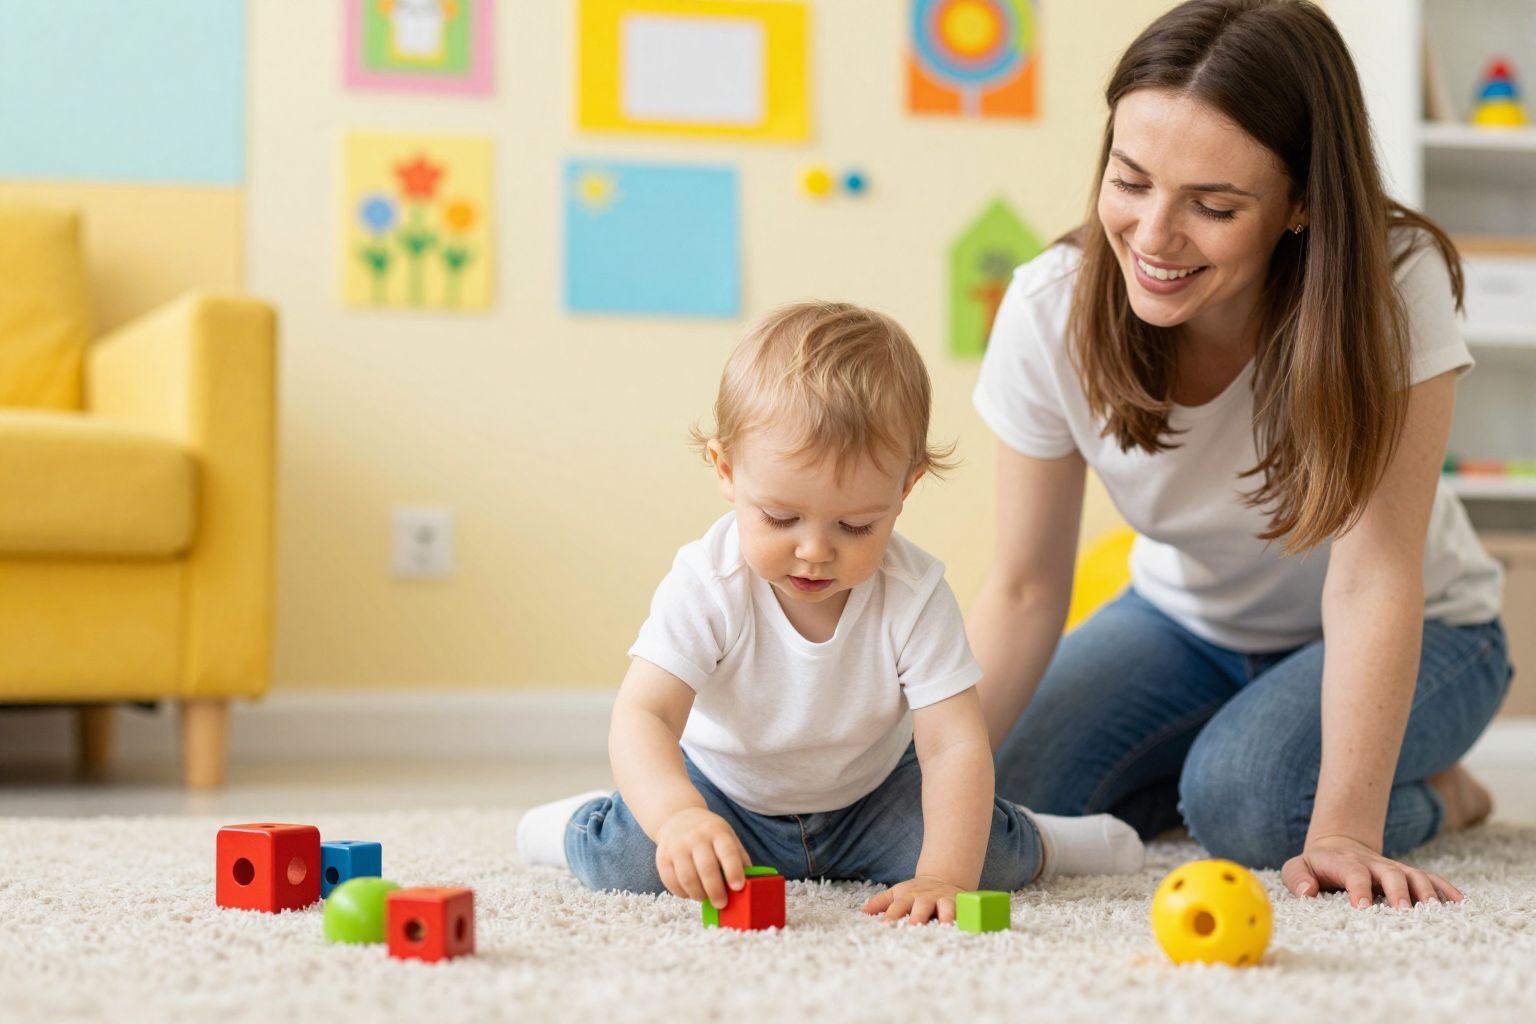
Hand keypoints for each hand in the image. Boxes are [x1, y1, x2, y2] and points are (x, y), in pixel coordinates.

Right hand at [653, 807, 751, 908]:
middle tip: (721, 904)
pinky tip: (690, 893)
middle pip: (706, 868)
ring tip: (704, 898)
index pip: (727, 852)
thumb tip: (750, 883)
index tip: (738, 887)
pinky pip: (671, 881)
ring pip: (687, 878)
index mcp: (717, 831)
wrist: (677, 817)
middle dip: (715, 890)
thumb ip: (738, 857)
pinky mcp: (662, 857)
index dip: (733, 871)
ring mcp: (676, 846)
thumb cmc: (709, 833)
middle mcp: (696, 837)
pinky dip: (682, 893)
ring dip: (698, 894)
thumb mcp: (727, 836)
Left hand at [861, 874, 965, 924]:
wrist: (943, 880)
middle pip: (921, 906)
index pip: (897, 905)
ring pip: (947, 907)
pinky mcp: (963, 906)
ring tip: (946, 926)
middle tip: (913, 927)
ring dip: (946, 916)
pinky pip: (966, 913)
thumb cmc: (916, 893)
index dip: (891, 915)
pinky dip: (967, 919)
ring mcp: (945, 901)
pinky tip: (969, 928)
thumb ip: (880, 902)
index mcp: (908, 896)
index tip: (884, 925)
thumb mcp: (897, 894)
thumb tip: (863, 913)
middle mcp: (927, 898)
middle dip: (917, 916)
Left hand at [1281, 834, 1463, 908]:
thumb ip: (1297, 877)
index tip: (1363, 908)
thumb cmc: (1318, 866)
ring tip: (1435, 911)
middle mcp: (1375, 865)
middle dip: (1399, 892)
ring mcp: (1395, 869)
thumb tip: (1306, 891)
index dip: (1359, 889)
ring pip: (1415, 876)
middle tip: (1404, 913)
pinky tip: (1461, 904)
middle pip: (1391, 874)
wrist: (1340, 847)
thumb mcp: (1299, 866)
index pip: (1354, 874)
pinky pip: (1432, 879)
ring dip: (1427, 892)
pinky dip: (1447, 889)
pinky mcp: (1409, 875)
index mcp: (1346, 864)